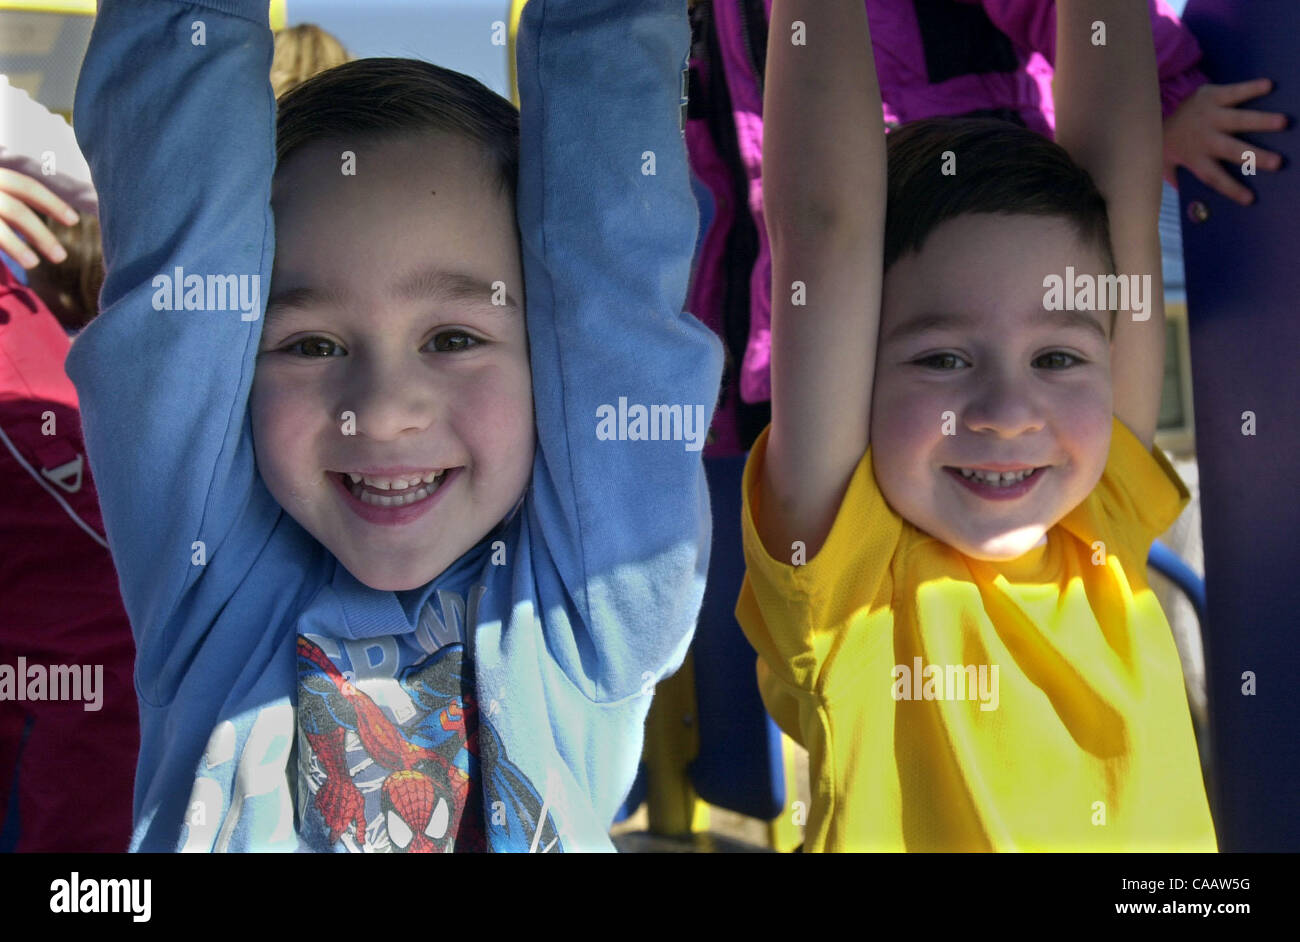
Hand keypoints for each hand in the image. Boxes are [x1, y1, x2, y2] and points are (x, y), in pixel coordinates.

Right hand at [0, 166, 79, 267]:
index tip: (74, 221)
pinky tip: (6, 263)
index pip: (26, 186)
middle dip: (40, 235)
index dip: (52, 203)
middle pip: (15, 210)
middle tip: (61, 257)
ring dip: (17, 248)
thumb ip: (15, 205)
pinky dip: (5, 247)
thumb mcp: (1, 194)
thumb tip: (54, 227)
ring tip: (34, 264)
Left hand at [1162, 78, 1287, 205]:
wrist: (1155, 110)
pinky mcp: (1211, 95)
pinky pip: (1234, 91)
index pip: (1214, 178)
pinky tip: (1268, 85)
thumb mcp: (1166, 166)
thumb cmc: (1171, 143)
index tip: (1250, 199)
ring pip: (1237, 119)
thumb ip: (1179, 182)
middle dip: (1254, 156)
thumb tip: (1193, 210)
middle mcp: (1203, 138)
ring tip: (1283, 122)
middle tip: (1278, 162)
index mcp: (1194, 158)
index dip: (1231, 188)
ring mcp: (1208, 115)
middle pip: (1231, 150)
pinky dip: (1251, 87)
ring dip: (1260, 120)